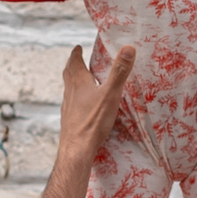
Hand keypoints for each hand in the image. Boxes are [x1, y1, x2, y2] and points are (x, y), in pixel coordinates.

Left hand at [57, 43, 134, 166]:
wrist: (76, 149)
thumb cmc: (93, 121)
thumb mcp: (111, 94)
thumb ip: (119, 71)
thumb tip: (128, 47)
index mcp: (79, 83)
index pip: (74, 62)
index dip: (76, 53)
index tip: (78, 47)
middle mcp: (70, 93)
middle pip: (68, 74)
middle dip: (73, 65)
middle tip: (77, 59)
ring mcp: (68, 107)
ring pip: (68, 89)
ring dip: (73, 81)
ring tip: (81, 80)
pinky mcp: (69, 120)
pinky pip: (71, 103)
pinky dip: (76, 97)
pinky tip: (82, 105)